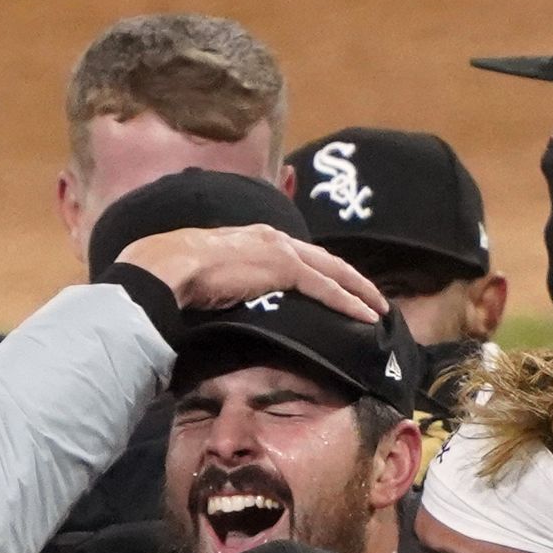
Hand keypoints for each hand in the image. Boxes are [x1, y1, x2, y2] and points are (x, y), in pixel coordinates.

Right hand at [117, 225, 384, 322]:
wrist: (173, 265)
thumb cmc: (180, 274)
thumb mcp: (212, 274)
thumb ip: (230, 281)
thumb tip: (226, 301)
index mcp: (257, 238)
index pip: (300, 255)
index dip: (323, 271)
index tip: (339, 287)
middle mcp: (274, 238)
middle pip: (324, 260)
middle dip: (352, 279)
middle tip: (373, 297)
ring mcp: (282, 251)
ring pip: (333, 271)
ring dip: (359, 290)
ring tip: (378, 308)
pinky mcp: (285, 268)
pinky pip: (326, 287)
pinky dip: (348, 301)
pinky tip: (365, 315)